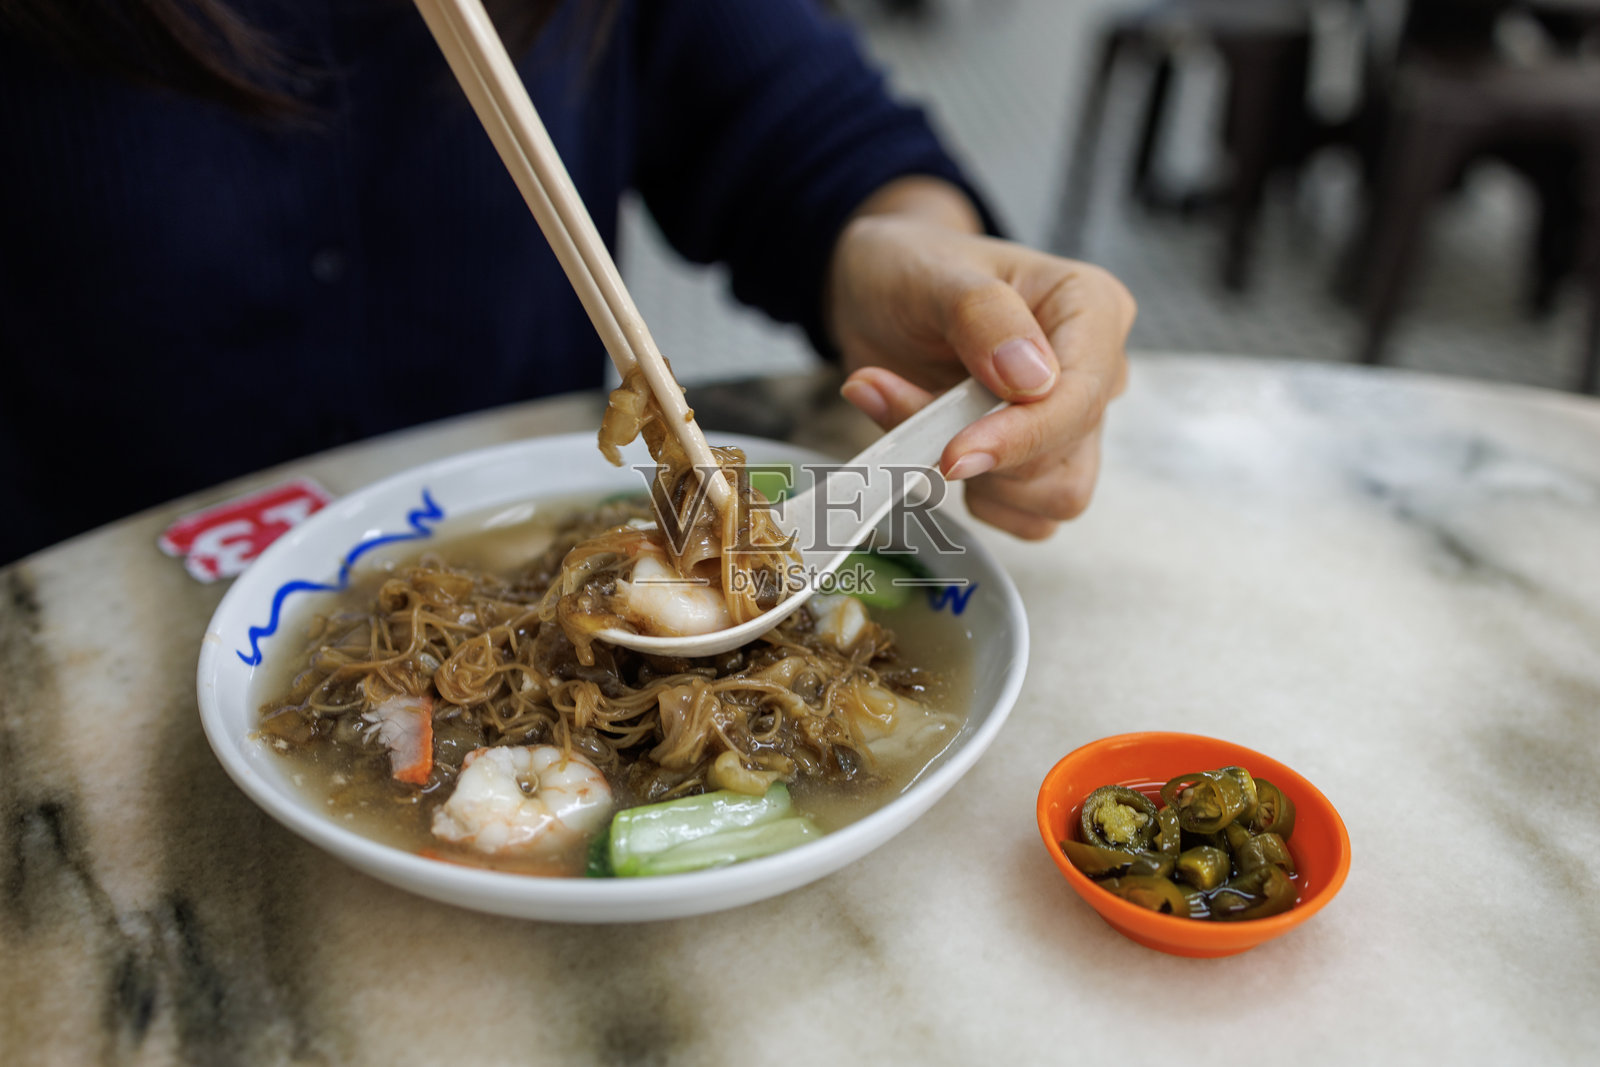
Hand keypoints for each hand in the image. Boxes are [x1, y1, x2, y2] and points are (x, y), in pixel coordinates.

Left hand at [826, 181, 1134, 539]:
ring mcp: (1069, 420)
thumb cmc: (912, 269)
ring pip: (1053, 497)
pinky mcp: (1038, 459)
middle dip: (989, 458)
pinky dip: (972, 495)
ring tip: (920, 424)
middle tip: (912, 415)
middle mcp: (1095, 369)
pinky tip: (934, 447)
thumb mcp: (933, 274)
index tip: (954, 455)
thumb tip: (1031, 380)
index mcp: (1091, 308)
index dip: (1021, 436)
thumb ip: (981, 317)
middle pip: (1069, 458)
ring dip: (979, 481)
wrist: (880, 293)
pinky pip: (1024, 515)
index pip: (1081, 396)